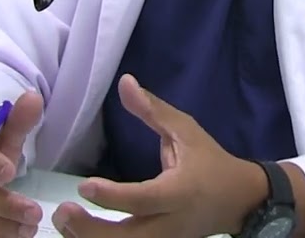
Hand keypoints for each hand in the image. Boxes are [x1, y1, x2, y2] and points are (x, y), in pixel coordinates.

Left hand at [50, 75, 266, 237]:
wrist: (240, 201)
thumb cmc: (211, 162)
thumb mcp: (187, 131)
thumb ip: (153, 111)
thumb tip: (125, 82)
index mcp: (180, 192)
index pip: (144, 200)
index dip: (114, 196)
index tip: (85, 186)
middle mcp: (170, 223)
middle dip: (91, 231)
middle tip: (63, 212)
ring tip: (64, 222)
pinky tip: (78, 233)